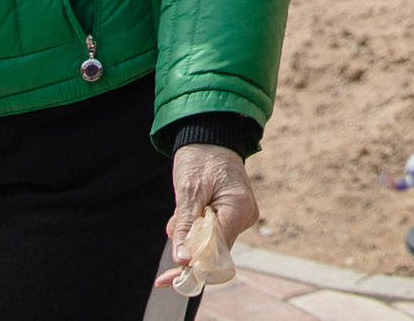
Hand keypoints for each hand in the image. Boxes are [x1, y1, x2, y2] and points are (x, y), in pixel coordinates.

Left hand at [155, 144, 256, 287]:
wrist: (209, 133)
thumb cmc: (200, 156)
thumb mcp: (188, 191)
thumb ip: (187, 227)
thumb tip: (182, 262)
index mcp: (238, 209)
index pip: (217, 251)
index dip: (193, 267)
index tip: (168, 280)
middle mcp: (245, 216)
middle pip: (215, 251)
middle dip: (188, 250)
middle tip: (168, 246)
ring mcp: (240, 216)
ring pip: (210, 243)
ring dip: (189, 236)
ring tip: (178, 213)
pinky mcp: (232, 214)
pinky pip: (212, 232)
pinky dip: (194, 228)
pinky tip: (184, 212)